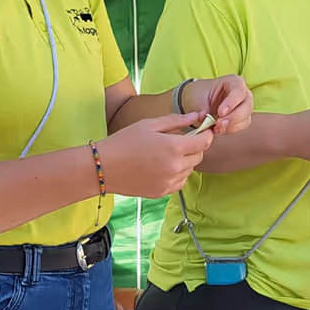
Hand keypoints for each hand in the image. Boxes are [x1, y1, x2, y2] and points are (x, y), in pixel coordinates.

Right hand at [98, 114, 213, 197]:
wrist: (103, 168)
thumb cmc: (124, 142)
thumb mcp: (149, 125)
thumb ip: (176, 121)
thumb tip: (197, 116)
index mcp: (174, 147)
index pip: (204, 142)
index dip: (206, 134)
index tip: (202, 130)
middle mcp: (175, 167)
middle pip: (199, 156)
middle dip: (195, 147)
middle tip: (180, 140)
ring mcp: (169, 182)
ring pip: (190, 170)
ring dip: (185, 161)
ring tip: (166, 154)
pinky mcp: (162, 192)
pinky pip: (179, 182)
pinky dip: (177, 174)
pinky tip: (161, 166)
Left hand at [182, 75, 252, 134]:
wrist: (198, 102)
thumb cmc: (200, 94)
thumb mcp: (197, 96)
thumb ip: (201, 107)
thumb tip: (204, 118)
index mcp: (234, 82)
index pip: (239, 92)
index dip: (231, 103)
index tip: (220, 113)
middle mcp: (243, 94)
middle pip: (246, 107)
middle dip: (233, 118)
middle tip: (218, 124)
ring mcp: (244, 107)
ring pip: (245, 119)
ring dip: (231, 126)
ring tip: (216, 128)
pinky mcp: (242, 119)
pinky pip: (241, 127)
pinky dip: (230, 130)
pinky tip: (218, 129)